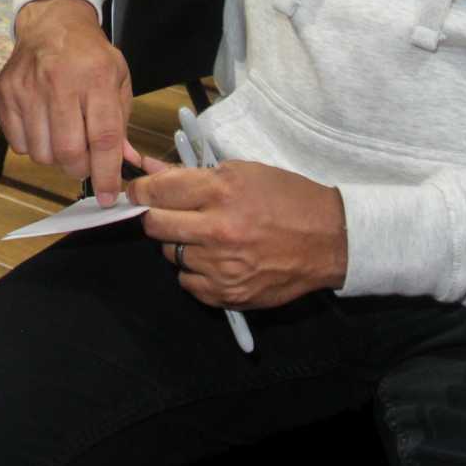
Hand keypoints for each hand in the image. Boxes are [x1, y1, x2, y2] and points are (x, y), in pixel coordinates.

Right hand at [0, 0, 132, 202]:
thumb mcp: (118, 79)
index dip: (107, 173)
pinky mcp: (6, 94)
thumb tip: (125, 162)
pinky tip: (43, 127)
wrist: (52, 24)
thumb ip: (122, 122)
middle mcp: (60, 82)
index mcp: (96, 78)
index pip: (103, 137)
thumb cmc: (89, 55)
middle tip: (84, 163)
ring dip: (56, 159)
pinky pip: (19, 144)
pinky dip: (33, 146)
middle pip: (68, 152)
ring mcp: (28, 88)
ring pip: (41, 154)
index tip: (109, 195)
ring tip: (63, 138)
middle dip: (80, 169)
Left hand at [128, 148, 348, 310]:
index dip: (140, 191)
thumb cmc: (288, 199)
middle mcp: (218, 230)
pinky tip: (217, 259)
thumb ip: (191, 174)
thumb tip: (150, 171)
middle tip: (168, 214)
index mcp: (222, 191)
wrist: (329, 239)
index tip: (136, 193)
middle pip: (155, 226)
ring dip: (181, 244)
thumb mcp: (243, 172)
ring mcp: (223, 266)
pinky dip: (196, 271)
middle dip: (155, 217)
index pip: (157, 192)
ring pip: (171, 255)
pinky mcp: (229, 294)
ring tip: (206, 236)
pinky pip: (188, 283)